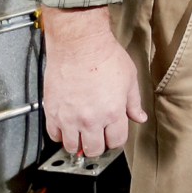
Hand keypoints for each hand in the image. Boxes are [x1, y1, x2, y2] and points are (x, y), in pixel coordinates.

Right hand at [41, 6, 146, 157]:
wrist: (78, 44)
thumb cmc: (104, 56)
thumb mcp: (129, 79)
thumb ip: (134, 103)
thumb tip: (139, 117)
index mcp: (113, 113)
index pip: (116, 142)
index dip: (116, 140)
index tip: (113, 135)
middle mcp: (91, 119)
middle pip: (95, 149)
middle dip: (98, 145)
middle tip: (97, 137)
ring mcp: (69, 117)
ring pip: (73, 147)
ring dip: (78, 144)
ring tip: (81, 135)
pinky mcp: (52, 111)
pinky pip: (54, 135)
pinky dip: (60, 135)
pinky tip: (65, 128)